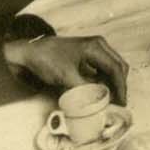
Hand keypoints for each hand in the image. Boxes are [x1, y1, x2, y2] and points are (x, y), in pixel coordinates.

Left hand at [3, 30, 129, 98]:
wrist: (29, 52)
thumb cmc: (47, 60)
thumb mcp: (66, 78)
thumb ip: (85, 91)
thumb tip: (99, 104)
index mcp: (96, 47)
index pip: (116, 69)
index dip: (120, 88)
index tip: (120, 104)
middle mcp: (99, 45)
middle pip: (118, 67)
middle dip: (119, 86)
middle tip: (117, 103)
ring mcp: (94, 48)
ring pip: (112, 68)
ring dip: (112, 83)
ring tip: (109, 100)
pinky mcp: (88, 54)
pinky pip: (103, 68)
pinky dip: (104, 80)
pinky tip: (99, 91)